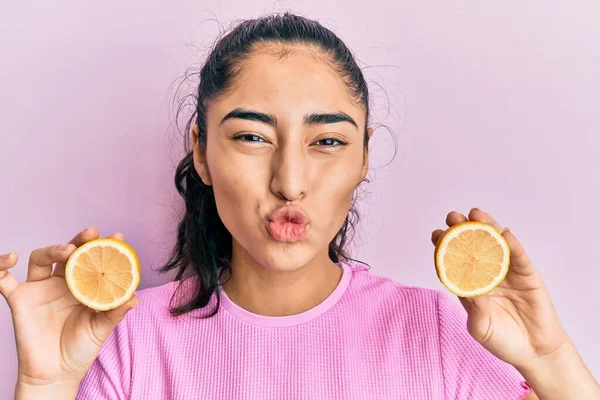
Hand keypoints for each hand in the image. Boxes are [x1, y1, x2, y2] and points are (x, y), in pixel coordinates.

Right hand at [1, 227, 139, 387]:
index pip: (93, 259)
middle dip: (80, 240)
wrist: (55, 374)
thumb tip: (135, 299)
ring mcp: (40, 289)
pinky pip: (4, 280)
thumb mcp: (101, 329)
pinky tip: (10, 258)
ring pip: (41, 258)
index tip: (118, 237)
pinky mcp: (20, 300)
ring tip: (67, 250)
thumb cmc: (80, 349)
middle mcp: (62, 282)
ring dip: (52, 249)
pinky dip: (1, 266)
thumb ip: (115, 313)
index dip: (104, 247)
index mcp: (84, 285)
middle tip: (91, 233)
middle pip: (68, 253)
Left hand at [431, 208, 567, 370]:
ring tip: (476, 213)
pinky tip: (505, 233)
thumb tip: (468, 292)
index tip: (436, 234)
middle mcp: (487, 273)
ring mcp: (508, 272)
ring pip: (496, 244)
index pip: (454, 260)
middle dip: (462, 229)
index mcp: (470, 284)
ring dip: (487, 227)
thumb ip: (475, 311)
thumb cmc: (503, 340)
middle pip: (473, 246)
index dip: (445, 246)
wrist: (534, 351)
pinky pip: (520, 257)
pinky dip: (513, 244)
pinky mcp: (528, 275)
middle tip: (453, 216)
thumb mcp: (482, 328)